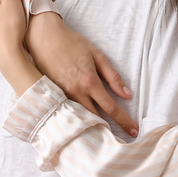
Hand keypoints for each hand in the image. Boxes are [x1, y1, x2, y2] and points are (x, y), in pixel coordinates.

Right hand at [26, 14, 137, 136]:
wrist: (43, 38)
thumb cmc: (71, 44)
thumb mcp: (97, 55)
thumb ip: (113, 76)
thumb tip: (127, 94)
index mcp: (89, 82)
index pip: (111, 108)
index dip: (124, 121)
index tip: (134, 130)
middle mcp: (76, 93)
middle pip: (95, 119)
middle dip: (107, 130)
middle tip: (118, 139)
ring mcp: (62, 96)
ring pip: (80, 118)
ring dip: (92, 127)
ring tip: (102, 136)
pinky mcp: (52, 97)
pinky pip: (68, 112)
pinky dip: (77, 119)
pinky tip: (83, 124)